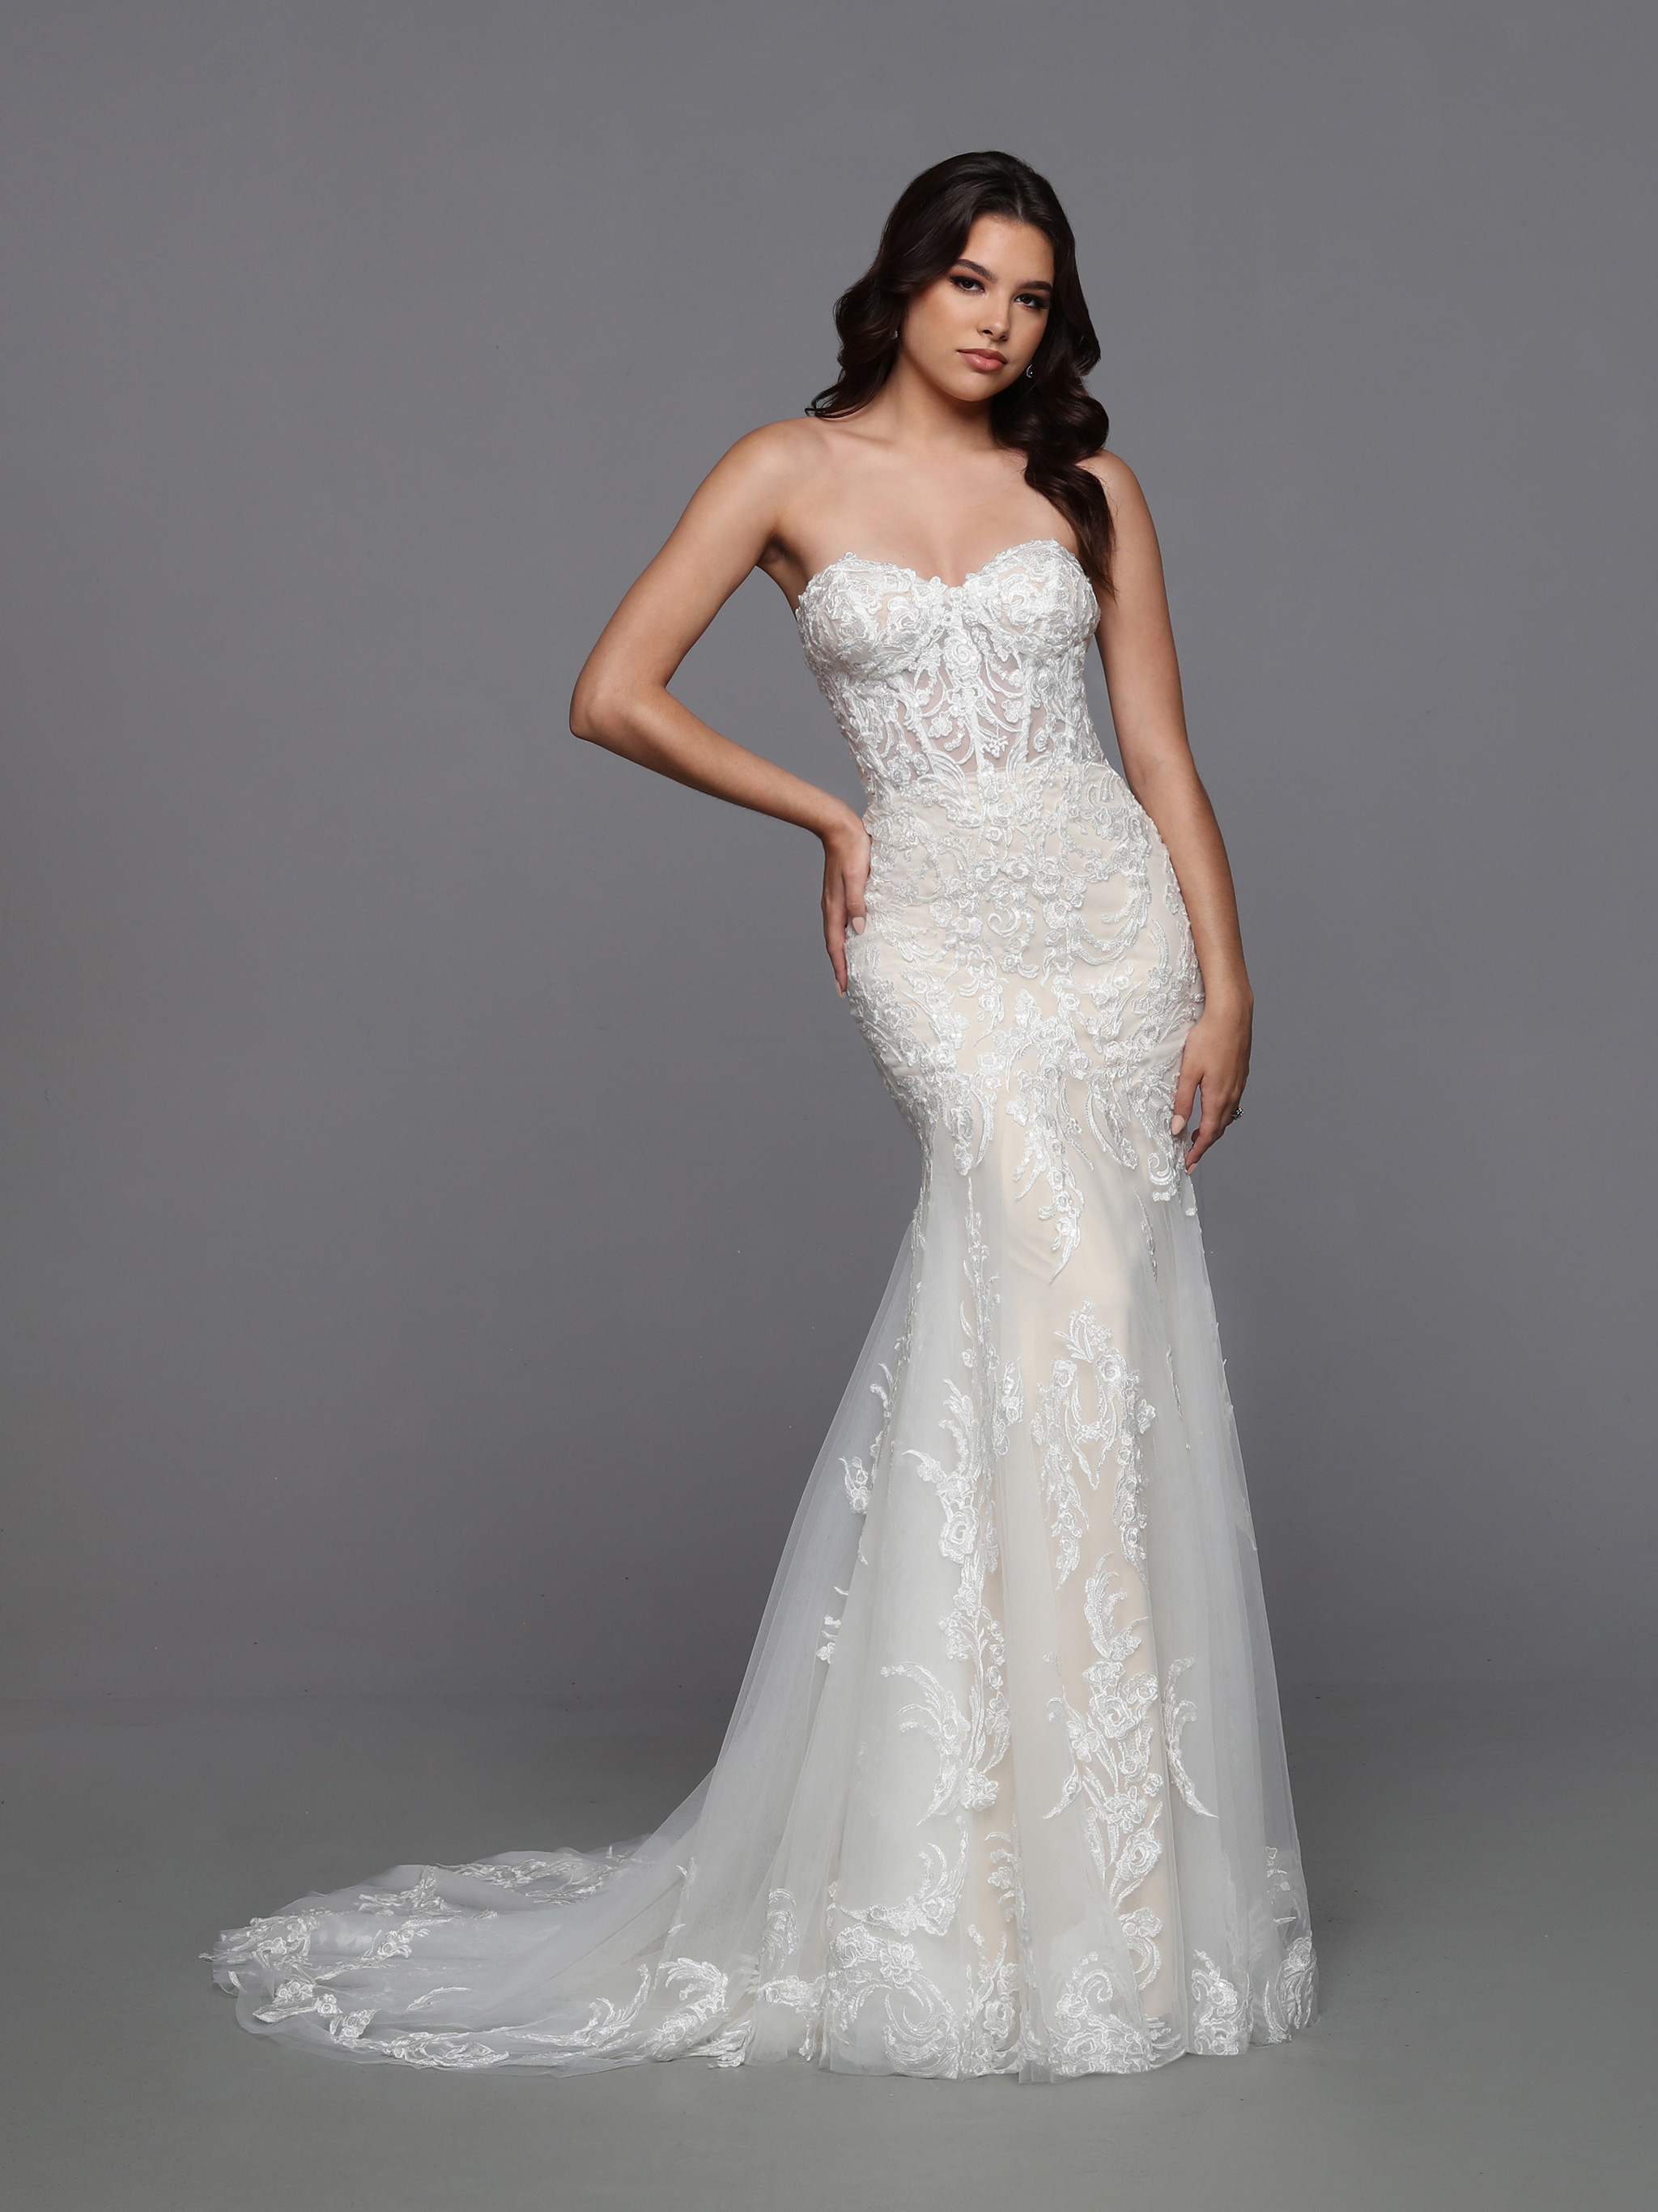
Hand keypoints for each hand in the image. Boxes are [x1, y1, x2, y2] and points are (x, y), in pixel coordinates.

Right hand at [821, 812, 870, 994]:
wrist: (839, 826)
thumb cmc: (853, 849)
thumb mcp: (857, 876)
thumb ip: (857, 903)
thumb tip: (860, 930)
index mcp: (834, 907)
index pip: (836, 946)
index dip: (841, 968)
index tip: (844, 988)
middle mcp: (832, 908)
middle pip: (834, 945)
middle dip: (840, 967)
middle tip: (845, 989)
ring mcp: (834, 901)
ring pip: (837, 935)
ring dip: (842, 954)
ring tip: (848, 969)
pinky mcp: (839, 894)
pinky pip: (841, 923)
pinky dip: (845, 938)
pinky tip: (853, 938)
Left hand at [1171, 997, 1251, 1169]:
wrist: (1232, 1013)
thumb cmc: (1208, 1038)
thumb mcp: (1189, 1071)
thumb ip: (1183, 1102)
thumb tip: (1177, 1128)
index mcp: (1218, 1096)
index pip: (1209, 1134)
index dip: (1198, 1152)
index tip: (1188, 1165)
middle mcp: (1233, 1094)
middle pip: (1219, 1129)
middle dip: (1205, 1145)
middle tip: (1191, 1156)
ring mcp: (1239, 1084)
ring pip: (1227, 1116)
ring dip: (1214, 1130)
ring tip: (1199, 1137)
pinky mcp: (1241, 1074)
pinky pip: (1232, 1102)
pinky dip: (1221, 1114)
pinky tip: (1213, 1109)